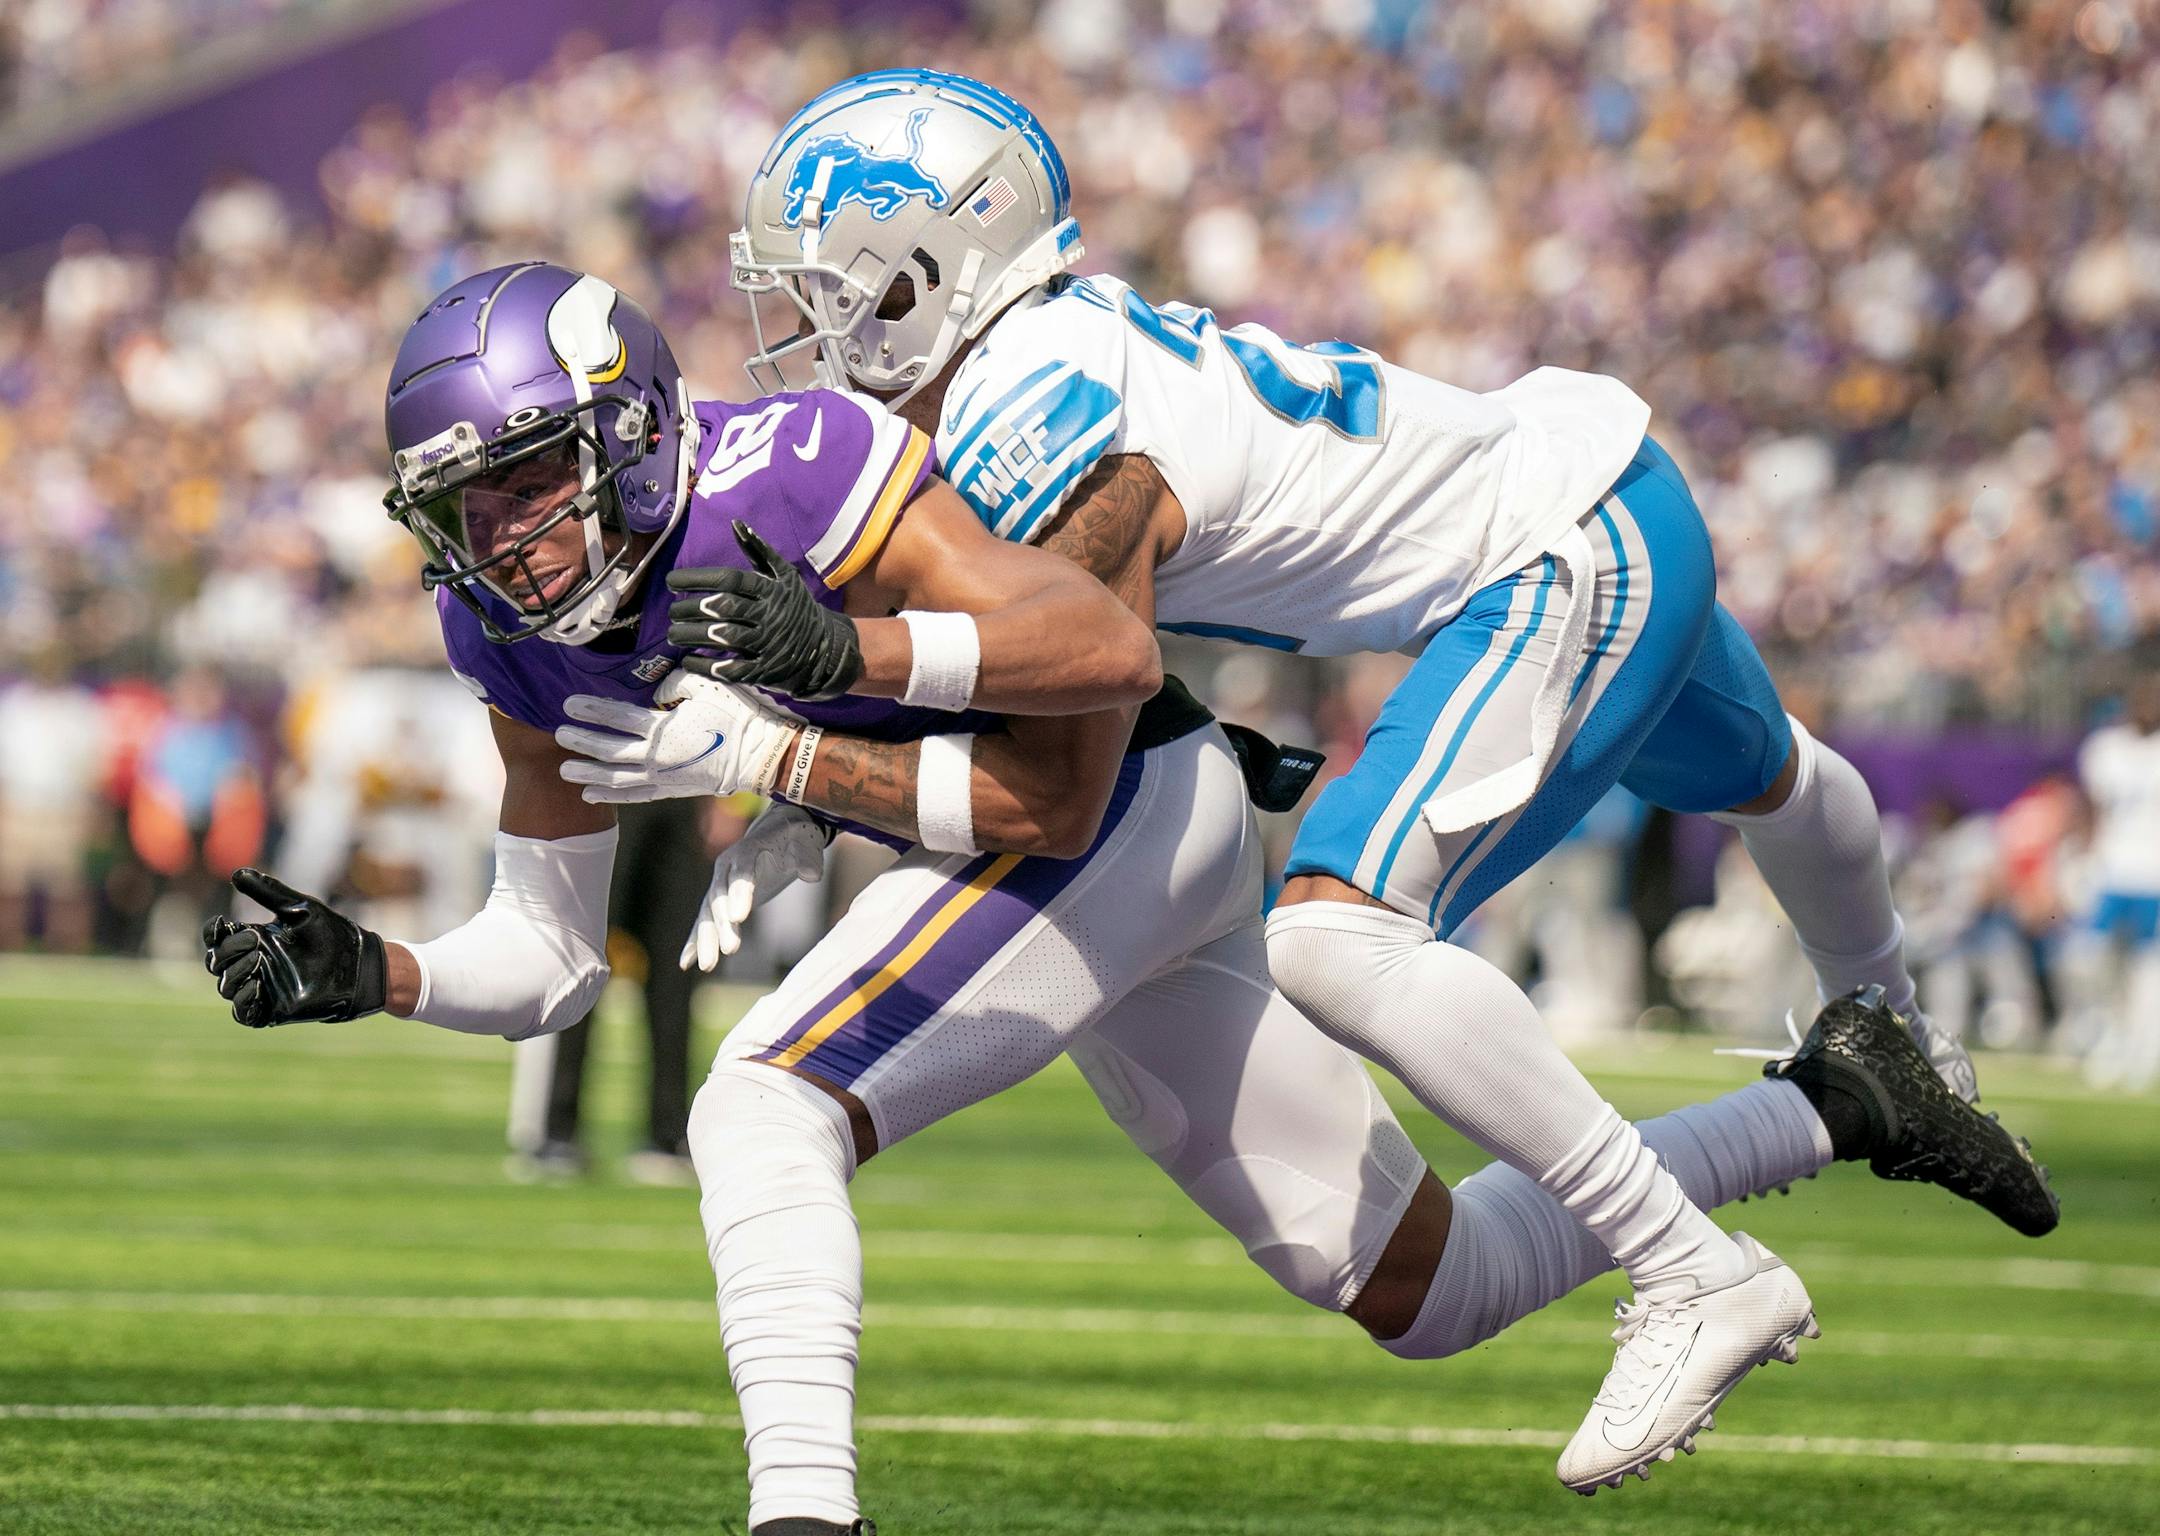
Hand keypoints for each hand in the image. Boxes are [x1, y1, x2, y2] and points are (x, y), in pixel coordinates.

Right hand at [202, 869, 387, 1026]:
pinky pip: (243, 1013)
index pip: (218, 939)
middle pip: (217, 962)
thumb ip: (269, 892)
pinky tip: (255, 985)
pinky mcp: (273, 1009)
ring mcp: (262, 987)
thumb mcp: (300, 908)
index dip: (212, 933)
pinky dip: (242, 1001)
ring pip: (226, 986)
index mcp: (256, 939)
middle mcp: (254, 963)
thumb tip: (237, 873)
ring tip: (257, 960)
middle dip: (226, 950)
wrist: (358, 964)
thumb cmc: (332, 934)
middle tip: (253, 940)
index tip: (220, 924)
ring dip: (233, 973)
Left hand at [556, 670, 796, 803]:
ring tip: (565, 769)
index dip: (590, 710)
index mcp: (662, 729)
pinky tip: (590, 794)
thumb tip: (653, 691)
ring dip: (588, 773)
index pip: (616, 717)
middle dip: (581, 741)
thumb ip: (673, 685)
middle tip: (559, 733)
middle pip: (608, 750)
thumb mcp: (705, 687)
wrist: (760, 756)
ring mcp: (662, 777)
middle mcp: (656, 757)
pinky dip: (611, 796)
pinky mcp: (671, 790)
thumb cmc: (736, 717)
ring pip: (615, 778)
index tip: (568, 704)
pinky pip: (635, 796)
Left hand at [666, 521, 863, 700]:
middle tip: (672, 611)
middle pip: (723, 608)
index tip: (671, 582)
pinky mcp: (765, 670)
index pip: (729, 579)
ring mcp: (767, 643)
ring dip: (693, 636)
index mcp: (770, 589)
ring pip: (724, 637)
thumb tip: (736, 523)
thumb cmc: (795, 607)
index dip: (697, 579)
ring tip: (674, 634)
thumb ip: (759, 551)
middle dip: (691, 609)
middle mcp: (768, 614)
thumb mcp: (784, 577)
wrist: (825, 648)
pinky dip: (707, 666)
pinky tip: (688, 660)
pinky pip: (732, 669)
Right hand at [680, 803, 828, 971]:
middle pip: (721, 898)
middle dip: (724, 925)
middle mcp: (726, 868)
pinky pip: (704, 922)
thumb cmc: (795, 838)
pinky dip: (695, 941)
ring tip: (708, 966)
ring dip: (707, 939)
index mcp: (748, 851)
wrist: (776, 830)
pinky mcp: (720, 900)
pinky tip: (686, 963)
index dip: (740, 895)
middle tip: (732, 949)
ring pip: (708, 914)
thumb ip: (807, 859)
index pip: (742, 874)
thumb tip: (811, 874)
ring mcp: (720, 884)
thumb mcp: (807, 844)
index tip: (738, 918)